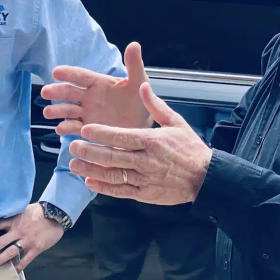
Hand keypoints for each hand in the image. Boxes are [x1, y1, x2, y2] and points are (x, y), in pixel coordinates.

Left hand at [0, 203, 63, 271]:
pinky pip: (25, 260)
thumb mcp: (23, 210)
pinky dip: (18, 267)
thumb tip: (1, 216)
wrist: (57, 214)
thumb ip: (13, 216)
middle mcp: (18, 231)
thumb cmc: (39, 211)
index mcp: (14, 221)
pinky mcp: (36, 248)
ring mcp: (27, 241)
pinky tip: (12, 273)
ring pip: (9, 253)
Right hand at [41, 42, 152, 135]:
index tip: (56, 71)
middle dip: (57, 92)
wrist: (142, 124)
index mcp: (98, 83)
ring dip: (58, 110)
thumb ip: (134, 65)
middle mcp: (89, 97)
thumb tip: (134, 44)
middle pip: (69, 92)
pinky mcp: (87, 128)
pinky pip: (74, 127)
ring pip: (68, 110)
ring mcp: (86, 113)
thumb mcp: (139, 82)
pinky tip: (61, 129)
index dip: (68, 73)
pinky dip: (67, 128)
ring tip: (48, 112)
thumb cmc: (139, 101)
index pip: (81, 76)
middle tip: (45, 92)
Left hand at [69, 82, 211, 204]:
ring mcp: (144, 179)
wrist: (205, 178)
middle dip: (90, 152)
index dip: (101, 133)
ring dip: (91, 171)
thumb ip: (155, 105)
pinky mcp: (144, 194)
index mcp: (151, 141)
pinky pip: (121, 191)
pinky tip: (90, 183)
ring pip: (112, 175)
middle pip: (112, 157)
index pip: (121, 136)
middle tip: (73, 147)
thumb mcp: (176, 122)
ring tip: (74, 165)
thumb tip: (143, 86)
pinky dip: (104, 188)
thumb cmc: (189, 148)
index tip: (84, 129)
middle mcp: (145, 161)